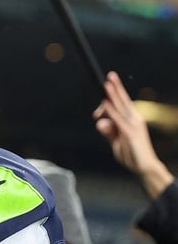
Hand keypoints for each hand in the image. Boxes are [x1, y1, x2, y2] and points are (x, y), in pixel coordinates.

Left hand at [93, 71, 172, 197]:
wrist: (144, 167)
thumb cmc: (131, 153)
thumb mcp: (116, 141)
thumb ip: (108, 131)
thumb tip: (100, 122)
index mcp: (131, 119)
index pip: (122, 104)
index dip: (114, 94)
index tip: (106, 84)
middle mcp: (134, 119)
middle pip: (123, 101)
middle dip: (116, 87)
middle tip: (110, 76)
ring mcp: (133, 125)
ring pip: (120, 107)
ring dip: (113, 95)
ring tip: (106, 84)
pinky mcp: (130, 132)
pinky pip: (118, 119)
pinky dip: (111, 111)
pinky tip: (105, 104)